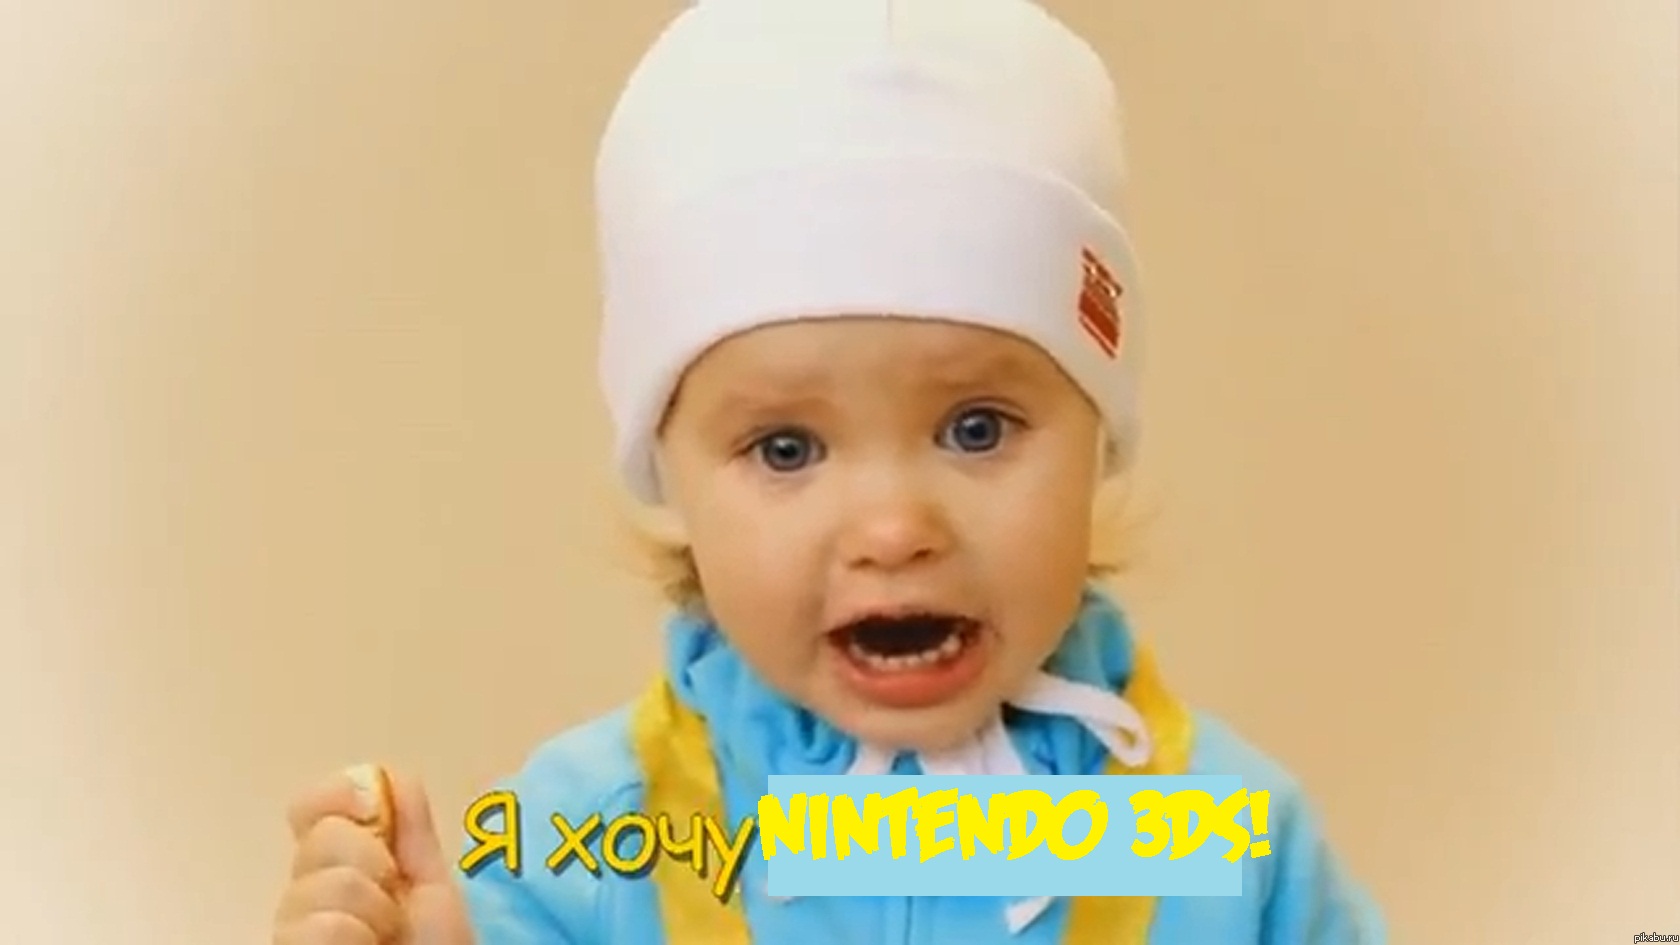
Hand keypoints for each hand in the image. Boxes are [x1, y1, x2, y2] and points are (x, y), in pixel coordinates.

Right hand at [273, 764, 476, 944]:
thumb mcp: (431, 892)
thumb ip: (412, 836)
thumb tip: (386, 774)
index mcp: (336, 869)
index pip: (308, 808)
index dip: (336, 797)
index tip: (372, 811)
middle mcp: (302, 898)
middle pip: (320, 839)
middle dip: (373, 865)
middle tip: (393, 909)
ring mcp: (289, 932)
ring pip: (321, 886)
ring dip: (372, 914)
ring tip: (383, 942)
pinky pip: (317, 929)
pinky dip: (353, 938)